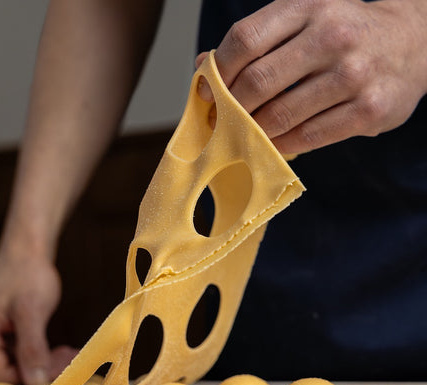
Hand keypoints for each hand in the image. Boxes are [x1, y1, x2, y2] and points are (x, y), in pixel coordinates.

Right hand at [0, 250, 77, 384]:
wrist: (27, 251)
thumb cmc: (27, 273)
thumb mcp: (32, 312)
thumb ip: (32, 348)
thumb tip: (36, 380)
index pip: (1, 375)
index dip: (32, 379)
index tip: (61, 376)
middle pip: (8, 371)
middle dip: (41, 371)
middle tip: (71, 363)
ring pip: (16, 365)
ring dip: (44, 363)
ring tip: (70, 356)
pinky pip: (18, 353)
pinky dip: (40, 354)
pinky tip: (61, 351)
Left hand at [196, 0, 426, 153]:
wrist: (413, 42)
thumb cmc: (344, 35)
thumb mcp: (304, 20)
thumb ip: (257, 42)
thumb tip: (204, 66)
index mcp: (308, 7)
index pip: (245, 40)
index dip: (218, 71)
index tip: (205, 93)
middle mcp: (332, 36)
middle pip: (258, 81)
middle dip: (231, 108)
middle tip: (222, 122)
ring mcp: (353, 75)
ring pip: (280, 115)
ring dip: (253, 132)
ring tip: (242, 136)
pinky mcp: (368, 110)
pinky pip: (308, 137)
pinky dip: (282, 145)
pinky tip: (273, 145)